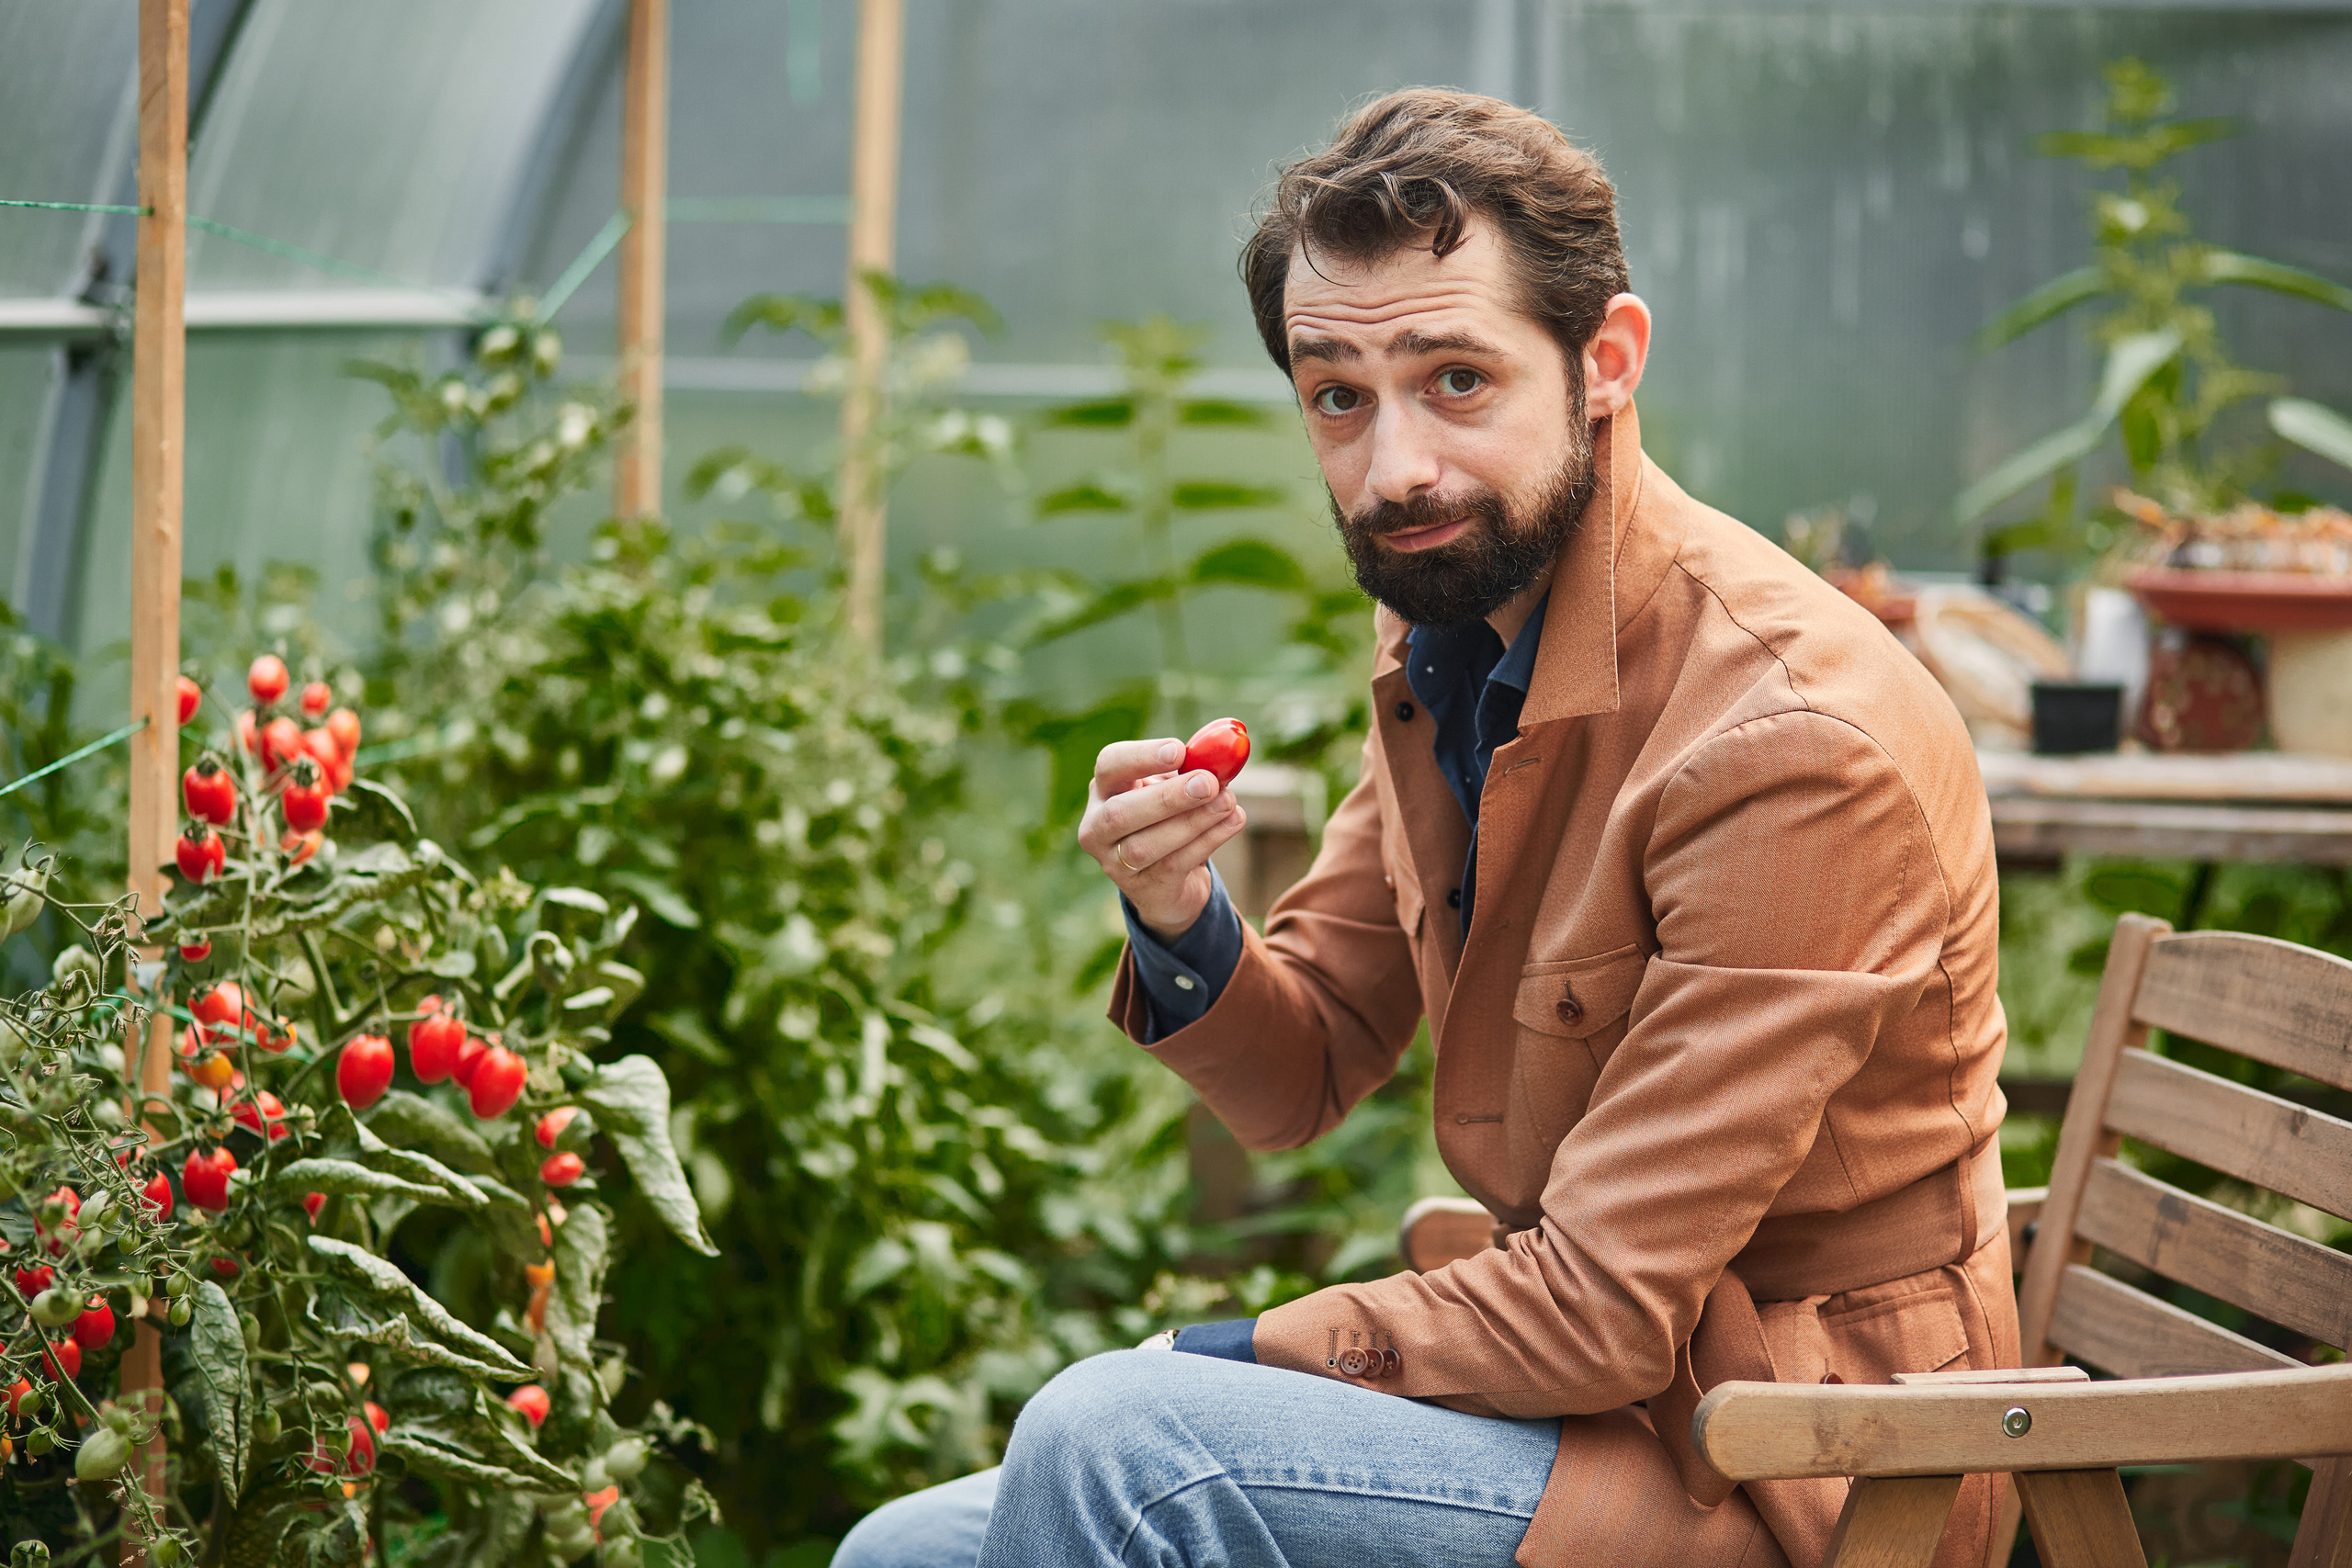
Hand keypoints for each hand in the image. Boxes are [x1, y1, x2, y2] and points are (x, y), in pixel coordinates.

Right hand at [1077, 738, 1247, 942]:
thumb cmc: (1171, 820)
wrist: (1170, 883)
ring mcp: (1114, 864)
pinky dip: (1207, 841)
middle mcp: (1098, 827)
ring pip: (1145, 846)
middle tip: (1208, 783)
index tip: (1179, 751)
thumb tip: (1226, 754)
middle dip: (1167, 797)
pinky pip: (1173, 865)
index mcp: (1104, 790)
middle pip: (1120, 813)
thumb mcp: (1177, 789)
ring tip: (1227, 802)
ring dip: (1192, 821)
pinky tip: (1232, 821)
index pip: (1109, 766)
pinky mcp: (1144, 890)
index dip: (1141, 757)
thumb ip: (1195, 770)